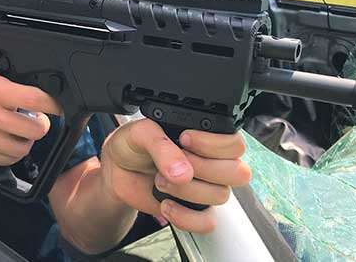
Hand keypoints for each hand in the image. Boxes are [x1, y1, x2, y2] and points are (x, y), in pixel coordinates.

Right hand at [0, 65, 60, 164]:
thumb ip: (6, 84)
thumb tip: (32, 95)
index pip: (35, 99)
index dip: (52, 105)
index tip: (56, 107)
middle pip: (34, 129)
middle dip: (41, 126)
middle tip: (38, 122)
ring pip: (21, 149)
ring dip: (27, 142)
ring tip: (22, 135)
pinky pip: (4, 160)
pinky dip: (10, 154)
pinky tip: (6, 143)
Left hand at [100, 118, 250, 232]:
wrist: (117, 170)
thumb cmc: (133, 144)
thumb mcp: (141, 133)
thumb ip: (162, 146)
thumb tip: (183, 172)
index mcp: (206, 136)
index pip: (235, 144)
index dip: (215, 145)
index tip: (186, 139)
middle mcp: (212, 161)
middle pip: (238, 172)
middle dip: (203, 169)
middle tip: (174, 163)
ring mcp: (206, 186)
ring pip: (221, 195)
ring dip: (187, 190)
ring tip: (160, 180)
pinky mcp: (195, 209)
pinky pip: (208, 222)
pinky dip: (187, 217)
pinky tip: (166, 204)